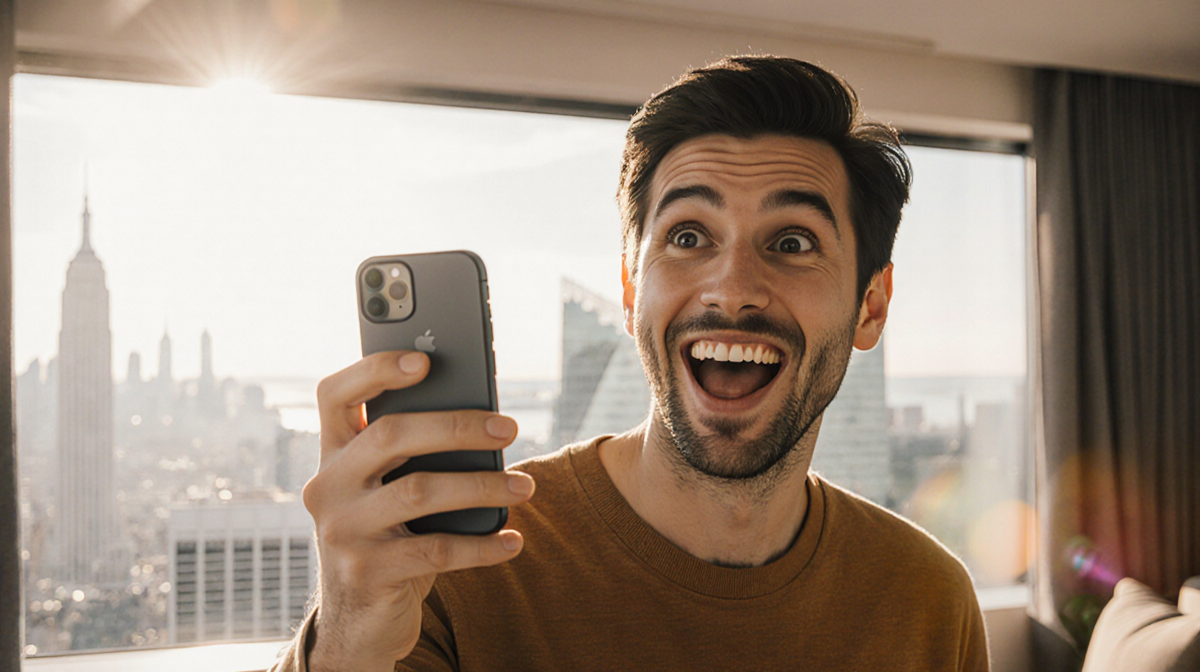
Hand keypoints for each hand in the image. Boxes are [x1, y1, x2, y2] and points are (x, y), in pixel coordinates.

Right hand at [302, 351, 533, 671]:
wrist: (360, 619)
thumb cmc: (390, 536)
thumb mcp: (387, 491)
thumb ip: (412, 455)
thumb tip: (485, 419)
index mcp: (331, 454)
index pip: (335, 394)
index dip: (375, 370)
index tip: (425, 360)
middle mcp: (327, 486)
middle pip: (391, 435)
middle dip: (457, 426)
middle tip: (508, 428)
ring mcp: (342, 531)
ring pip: (419, 491)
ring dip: (482, 486)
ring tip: (525, 486)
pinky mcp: (367, 572)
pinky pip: (436, 550)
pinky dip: (481, 545)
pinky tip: (512, 539)